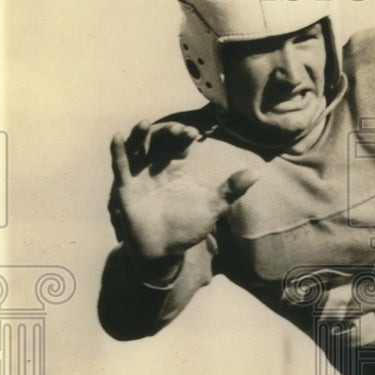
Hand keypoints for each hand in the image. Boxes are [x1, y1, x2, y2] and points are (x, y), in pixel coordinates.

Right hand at [109, 120, 260, 279]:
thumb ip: (231, 189)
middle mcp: (156, 169)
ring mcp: (140, 177)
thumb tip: (257, 173)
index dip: (183, 136)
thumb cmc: (187, 228)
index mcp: (175, 169)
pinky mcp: (126, 189)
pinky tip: (117, 136)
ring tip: (145, 123)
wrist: (165, 251)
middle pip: (158, 142)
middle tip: (177, 129)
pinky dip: (118, 152)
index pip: (178, 145)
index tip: (194, 132)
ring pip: (137, 149)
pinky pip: (120, 167)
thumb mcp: (213, 206)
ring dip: (140, 135)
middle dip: (165, 132)